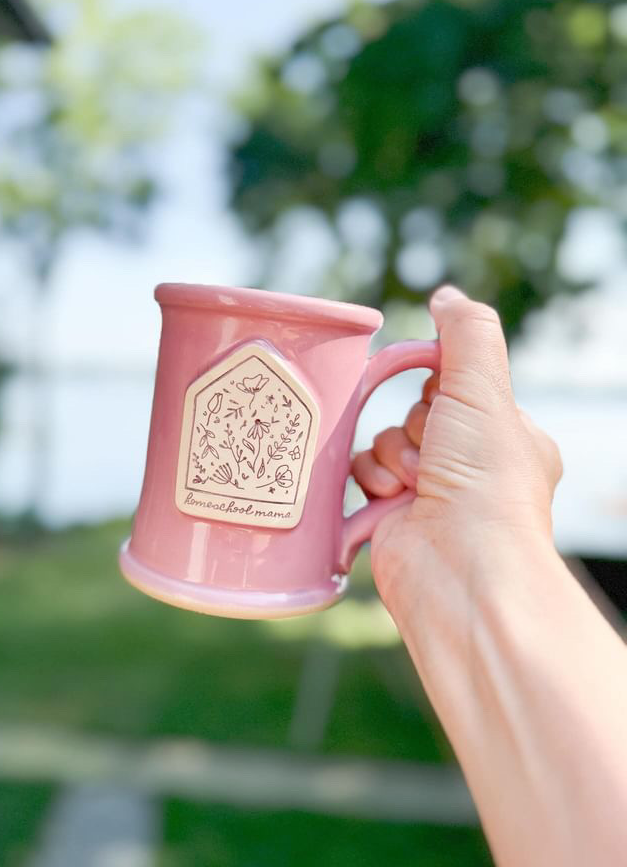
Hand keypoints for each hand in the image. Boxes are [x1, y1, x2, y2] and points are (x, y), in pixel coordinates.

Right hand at [352, 285, 562, 614]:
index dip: (440, 386)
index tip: (440, 398)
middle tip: (434, 450)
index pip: (457, 385)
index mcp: (505, 437)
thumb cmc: (486, 484)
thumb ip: (467, 333)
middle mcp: (469, 466)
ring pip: (383, 438)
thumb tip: (445, 296)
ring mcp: (429, 492)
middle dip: (416, 425)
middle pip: (415, 410)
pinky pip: (362, 471)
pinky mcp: (390, 514)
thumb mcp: (485, 390)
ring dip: (392, 455)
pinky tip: (391, 500)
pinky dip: (371, 479)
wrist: (459, 569)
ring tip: (414, 485)